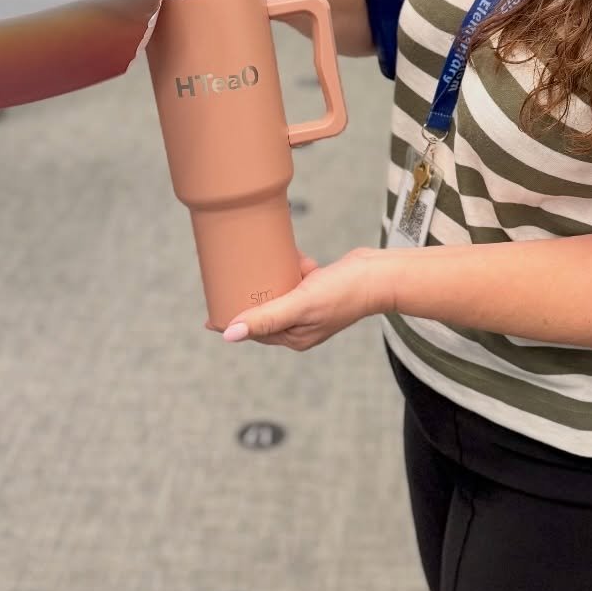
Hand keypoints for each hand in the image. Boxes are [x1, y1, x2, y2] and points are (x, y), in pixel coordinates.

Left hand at [221, 247, 389, 350]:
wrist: (380, 274)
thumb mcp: (300, 304)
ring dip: (267, 278)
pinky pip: (294, 278)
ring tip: (250, 264)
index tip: (210, 310)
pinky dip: (289, 266)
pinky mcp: (320, 288)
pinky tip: (284, 254)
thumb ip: (266, 318)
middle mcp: (301, 325)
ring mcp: (311, 307)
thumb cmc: (345, 292)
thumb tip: (229, 335)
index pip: (254, 330)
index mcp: (294, 337)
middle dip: (247, 296)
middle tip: (226, 279)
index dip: (232, 320)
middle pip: (263, 311)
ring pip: (278, 292)